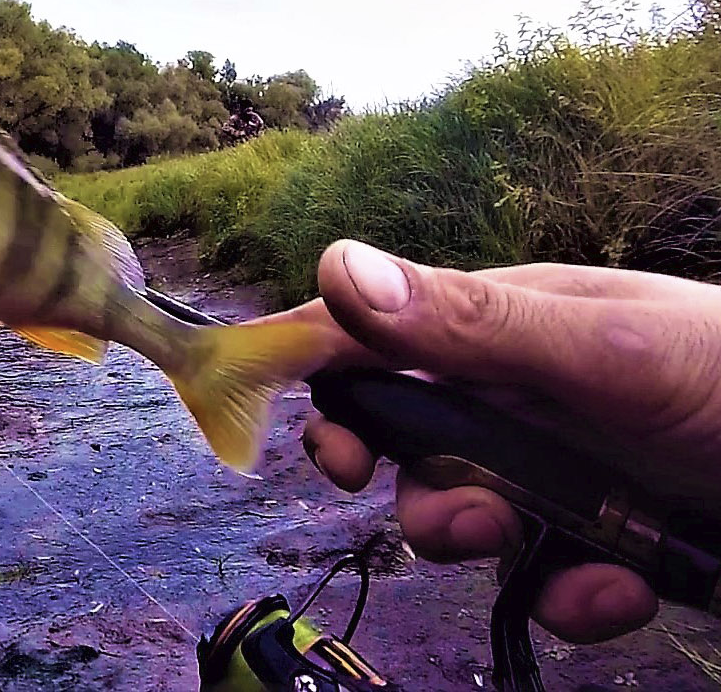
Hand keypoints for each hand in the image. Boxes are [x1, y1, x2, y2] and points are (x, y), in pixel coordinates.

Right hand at [299, 239, 720, 642]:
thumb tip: (333, 267)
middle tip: (370, 483)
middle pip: (400, 435)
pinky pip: (543, 580)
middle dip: (384, 469)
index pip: (373, 327)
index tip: (244, 400)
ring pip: (461, 513)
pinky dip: (568, 596)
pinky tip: (620, 589)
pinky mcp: (602, 540)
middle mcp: (520, 393)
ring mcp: (559, 468)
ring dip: (469, 536)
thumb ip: (474, 322)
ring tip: (515, 541)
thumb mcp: (611, 349)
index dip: (302, 358)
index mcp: (506, 323)